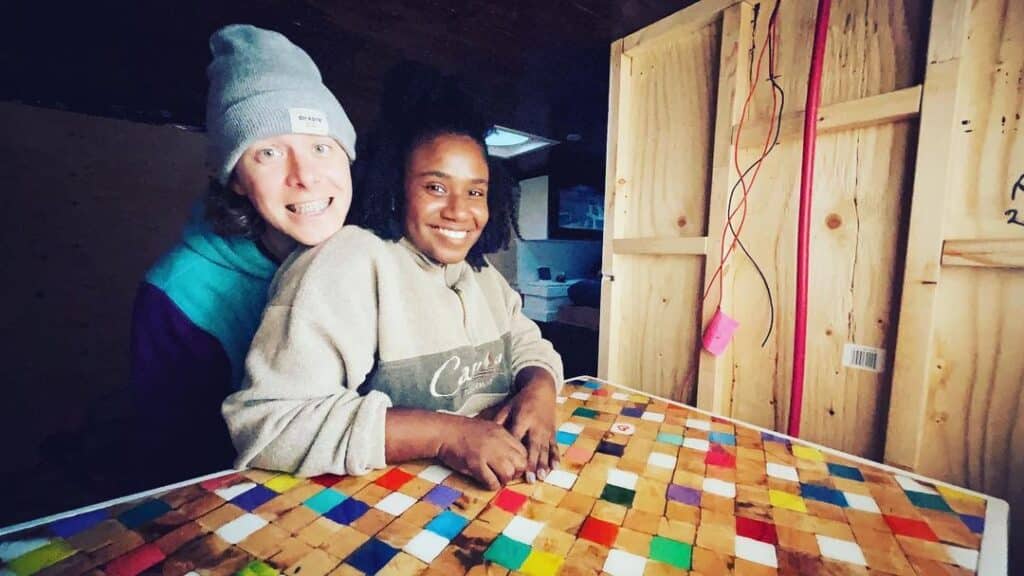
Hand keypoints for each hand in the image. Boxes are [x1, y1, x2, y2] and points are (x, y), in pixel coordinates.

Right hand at [437, 417, 526, 489]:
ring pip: (508, 474)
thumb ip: (502, 440)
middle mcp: (497, 442)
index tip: (512, 467)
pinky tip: (486, 481)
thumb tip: (512, 456)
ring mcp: (487, 453)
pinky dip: (491, 485)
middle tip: (505, 474)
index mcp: (501, 433)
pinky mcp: (475, 464)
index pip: (523, 451)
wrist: (444, 431)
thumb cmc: (463, 432)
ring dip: (503, 480)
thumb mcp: (488, 429)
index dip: (520, 462)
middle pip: (520, 463)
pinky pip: (492, 481)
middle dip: (515, 473)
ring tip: (496, 478)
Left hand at [492, 368, 558, 482]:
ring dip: (543, 464)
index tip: (509, 465)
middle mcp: (536, 426)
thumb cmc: (521, 400)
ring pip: (545, 450)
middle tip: (529, 479)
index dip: (513, 451)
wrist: (542, 390)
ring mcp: (546, 430)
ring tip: (541, 477)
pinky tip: (555, 468)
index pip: (517, 437)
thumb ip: (499, 421)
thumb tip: (488, 435)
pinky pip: (554, 446)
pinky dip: (555, 457)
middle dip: (531, 463)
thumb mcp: (508, 407)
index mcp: (523, 419)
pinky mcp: (553, 432)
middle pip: (533, 447)